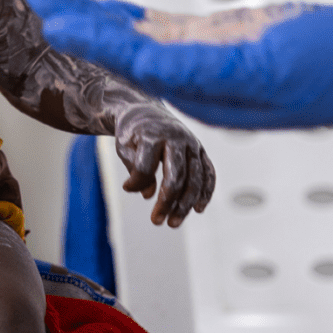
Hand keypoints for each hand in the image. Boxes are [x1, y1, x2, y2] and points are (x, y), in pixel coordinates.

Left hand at [29, 0, 332, 128]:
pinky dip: (126, 19)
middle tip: (35, 2)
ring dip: (92, 20)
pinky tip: (100, 10)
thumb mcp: (258, 64)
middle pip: (120, 51)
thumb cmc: (330, 67)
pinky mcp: (214, 43)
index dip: (88, 38)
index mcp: (197, 89)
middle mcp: (191, 80)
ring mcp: (201, 61)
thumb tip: (143, 63)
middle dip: (77, 26)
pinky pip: (158, 30)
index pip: (128, 62)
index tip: (51, 18)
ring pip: (133, 38)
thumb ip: (200, 64)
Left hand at [112, 103, 214, 226]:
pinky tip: (199, 208)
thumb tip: (149, 195)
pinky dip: (206, 191)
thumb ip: (135, 169)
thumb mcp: (124, 147)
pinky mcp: (200, 149)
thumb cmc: (132, 133)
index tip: (126, 188)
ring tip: (174, 222)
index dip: (136, 182)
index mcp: (153, 135)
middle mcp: (176, 139)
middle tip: (157, 222)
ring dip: (186, 204)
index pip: (147, 166)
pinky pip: (208, 173)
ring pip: (195, 178)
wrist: (145, 110)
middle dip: (167, 202)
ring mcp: (192, 144)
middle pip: (177, 176)